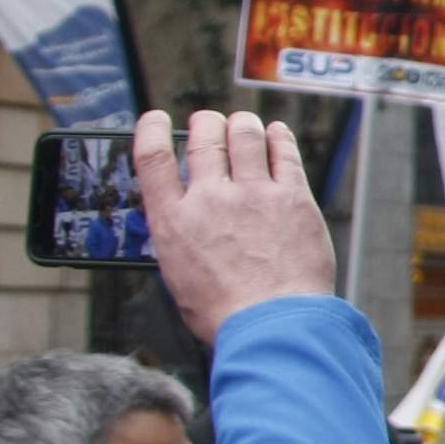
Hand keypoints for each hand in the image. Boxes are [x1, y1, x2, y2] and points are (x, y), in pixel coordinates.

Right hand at [133, 109, 334, 344]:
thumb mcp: (180, 274)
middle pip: (204, 138)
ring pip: (245, 135)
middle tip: (210, 124)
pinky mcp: (293, 198)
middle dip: (207, 124)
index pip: (152, 158)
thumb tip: (188, 220)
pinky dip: (278, 136)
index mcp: (173, 221)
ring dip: (242, 124)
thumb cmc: (226, 312)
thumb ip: (182, 237)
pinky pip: (284, 153)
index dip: (151, 130)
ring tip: (243, 125)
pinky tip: (276, 133)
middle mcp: (210, 199)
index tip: (155, 119)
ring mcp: (254, 194)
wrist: (273, 324)